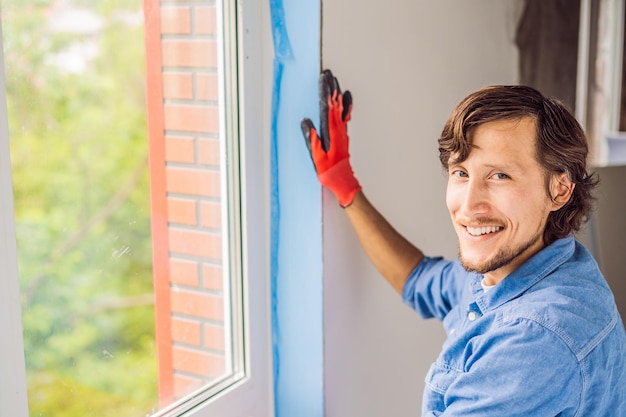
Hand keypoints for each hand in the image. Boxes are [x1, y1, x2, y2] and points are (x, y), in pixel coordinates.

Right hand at [300, 69, 360, 206]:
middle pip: (335, 104)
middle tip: (329, 74)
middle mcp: (339, 129)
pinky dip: (345, 105)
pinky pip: (345, 116)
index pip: (328, 107)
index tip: (324, 80)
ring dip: (337, 93)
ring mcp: (342, 131)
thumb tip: (306, 122)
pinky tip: (346, 98)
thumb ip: (312, 139)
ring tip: (335, 80)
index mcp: (331, 133)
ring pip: (341, 108)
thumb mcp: (317, 157)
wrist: (343, 180)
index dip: (326, 92)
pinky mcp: (343, 135)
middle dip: (331, 88)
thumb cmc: (329, 171)